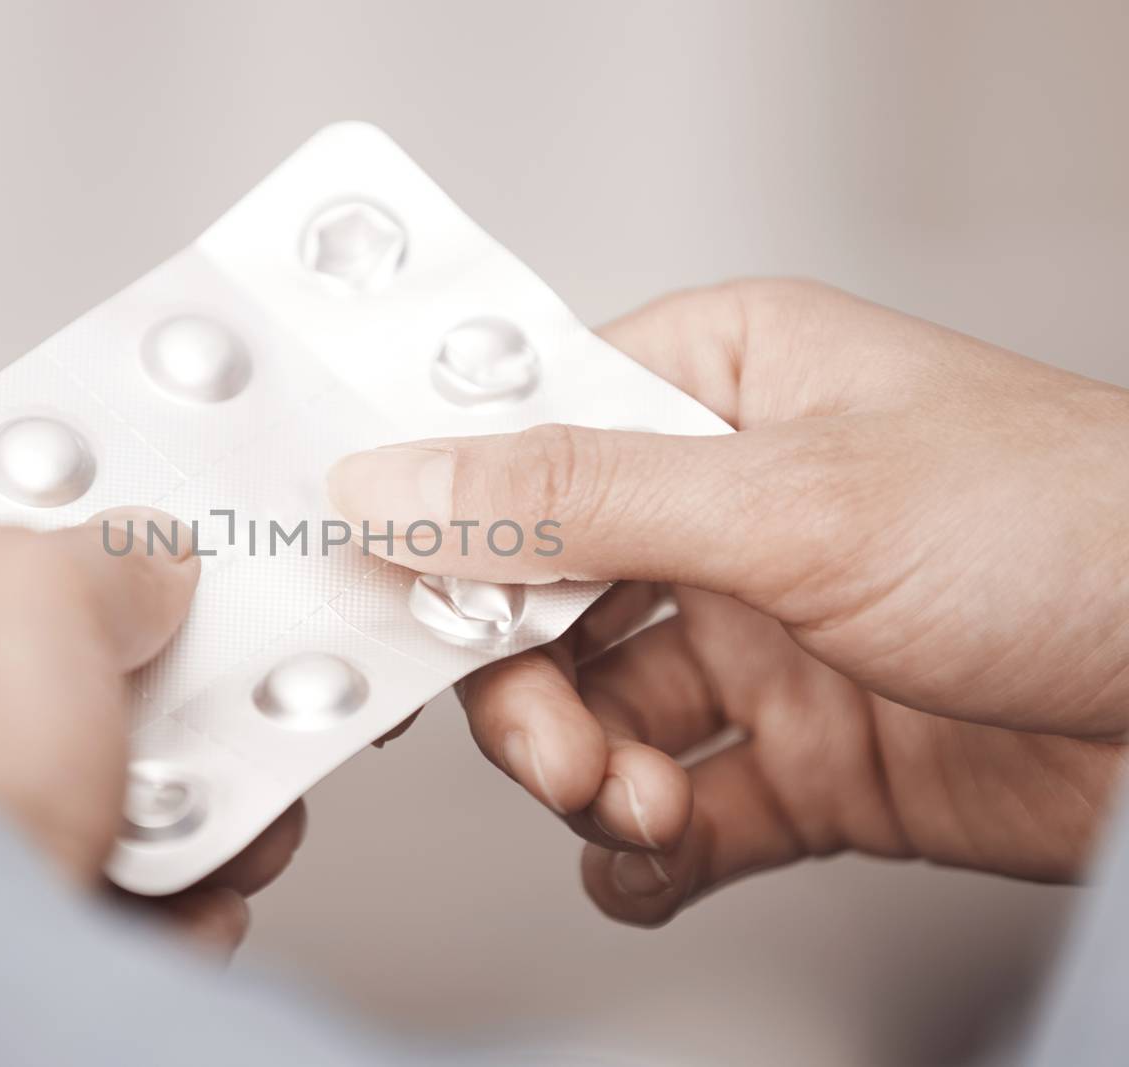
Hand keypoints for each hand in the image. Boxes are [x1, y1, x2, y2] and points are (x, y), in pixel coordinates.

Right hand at [327, 279, 1128, 923]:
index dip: (447, 531)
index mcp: (717, 392)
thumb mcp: (794, 500)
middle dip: (528, 692)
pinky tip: (662, 856)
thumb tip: (400, 478)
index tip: (400, 607)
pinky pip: (674, 810)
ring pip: (596, 717)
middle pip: (540, 605)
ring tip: (641, 807)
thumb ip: (575, 498)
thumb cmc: (1081, 532)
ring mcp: (763, 639)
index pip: (521, 448)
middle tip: (559, 746)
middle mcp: (727, 513)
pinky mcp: (804, 755)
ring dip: (590, 777)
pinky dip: (646, 850)